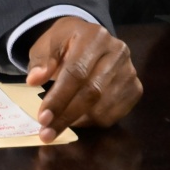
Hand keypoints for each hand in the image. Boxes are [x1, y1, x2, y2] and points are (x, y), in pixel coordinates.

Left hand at [26, 17, 141, 142]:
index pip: (76, 72)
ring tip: (58, 125)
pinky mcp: (136, 88)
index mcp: (94, 36)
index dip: (59, 97)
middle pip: (92, 92)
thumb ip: (41, 60)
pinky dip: (93, 121)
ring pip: (104, 107)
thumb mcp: (48, 43)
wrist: (90, 37)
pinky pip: (115, 114)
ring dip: (78, 121)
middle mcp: (117, 53)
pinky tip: (77, 119)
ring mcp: (130, 72)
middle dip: (67, 115)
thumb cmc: (65, 41)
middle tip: (47, 133)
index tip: (43, 117)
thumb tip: (33, 80)